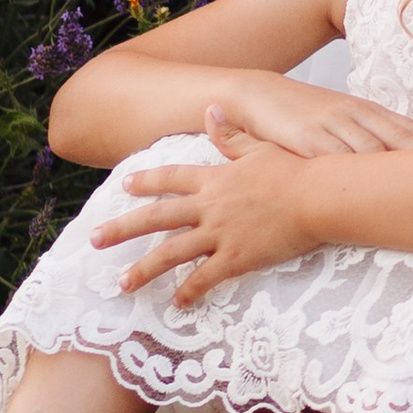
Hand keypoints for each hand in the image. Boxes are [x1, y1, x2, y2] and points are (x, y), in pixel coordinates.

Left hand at [94, 114, 323, 304]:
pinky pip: (205, 278)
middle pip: (157, 218)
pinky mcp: (237, 258)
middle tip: (95, 238)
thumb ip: (232, 135)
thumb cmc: (296, 170)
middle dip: (123, 228)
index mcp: (215, 178)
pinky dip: (189, 291)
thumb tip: (211, 109)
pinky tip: (177, 303)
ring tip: (122, 283)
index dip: (147, 181)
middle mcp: (210, 206)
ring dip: (144, 269)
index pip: (172, 179)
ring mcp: (220, 234)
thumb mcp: (260, 147)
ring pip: (171, 253)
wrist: (318, 196)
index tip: (125, 184)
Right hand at [200, 75, 412, 160]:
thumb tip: (403, 157)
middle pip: (398, 140)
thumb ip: (370, 135)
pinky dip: (351, 175)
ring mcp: (330, 126)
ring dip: (395, 170)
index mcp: (367, 111)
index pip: (409, 129)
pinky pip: (331, 159)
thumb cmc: (303, 112)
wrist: (257, 94)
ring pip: (370, 151)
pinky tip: (365, 192)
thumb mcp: (341, 119)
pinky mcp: (304, 138)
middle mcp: (354, 116)